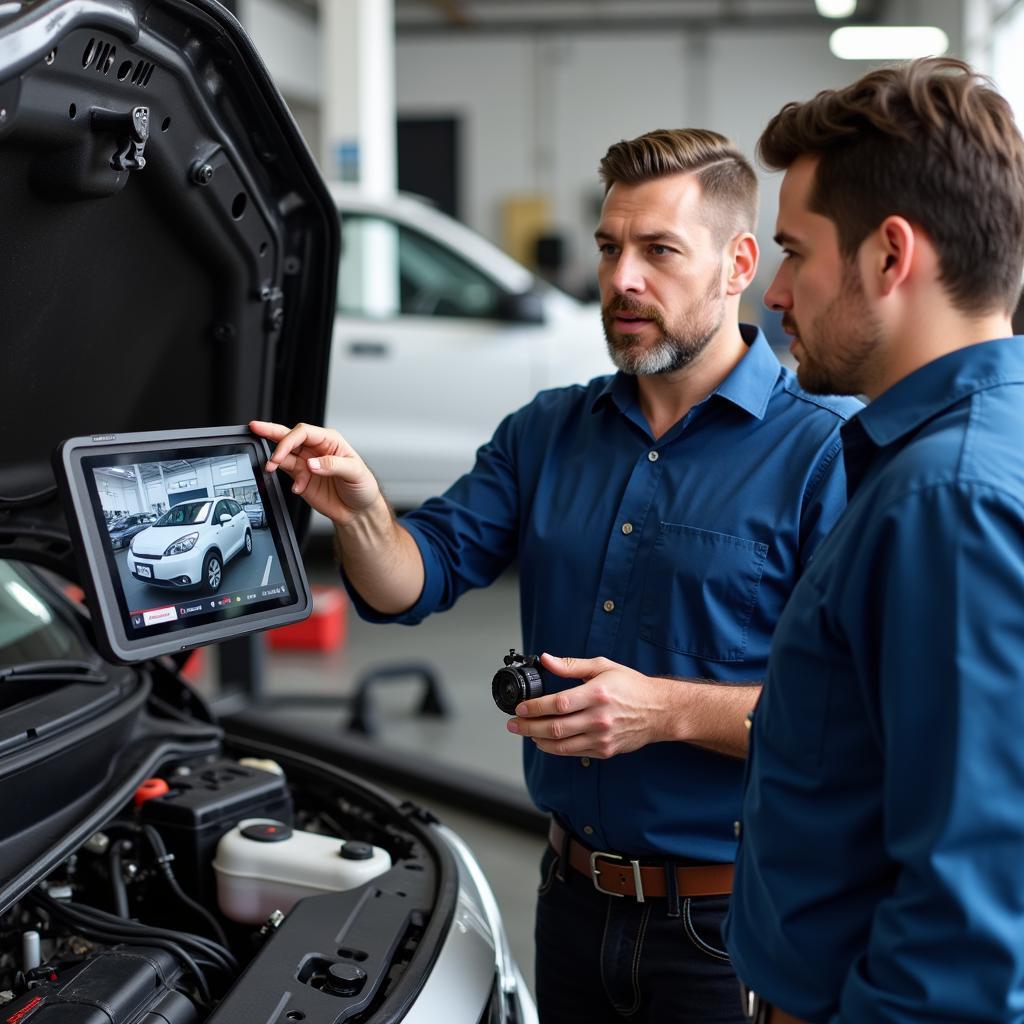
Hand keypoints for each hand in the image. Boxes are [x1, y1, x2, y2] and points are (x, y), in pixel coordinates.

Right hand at [249, 420, 382, 525]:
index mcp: (330, 441)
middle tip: (255, 427)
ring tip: (270, 467)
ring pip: (284, 454)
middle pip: (289, 436)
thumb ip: (333, 465)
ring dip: (275, 460)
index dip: (289, 440)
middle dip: (271, 431)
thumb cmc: (362, 487)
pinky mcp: (301, 478)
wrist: (358, 511)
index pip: (304, 432)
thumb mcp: (355, 472)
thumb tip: (312, 463)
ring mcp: (307, 463)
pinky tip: (298, 488)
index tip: (281, 454)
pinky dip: (287, 481)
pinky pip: (286, 474)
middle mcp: (316, 449)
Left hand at [506, 654, 675, 758]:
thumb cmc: (632, 686)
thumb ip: (571, 665)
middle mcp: (599, 718)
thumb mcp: (603, 667)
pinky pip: (573, 753)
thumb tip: (546, 660)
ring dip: (538, 740)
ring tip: (525, 732)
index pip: (558, 704)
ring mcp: (602, 737)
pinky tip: (545, 740)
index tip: (520, 707)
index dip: (535, 707)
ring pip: (561, 745)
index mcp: (597, 694)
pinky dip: (555, 748)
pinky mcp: (604, 751)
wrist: (659, 711)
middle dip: (528, 726)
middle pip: (555, 727)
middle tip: (513, 723)